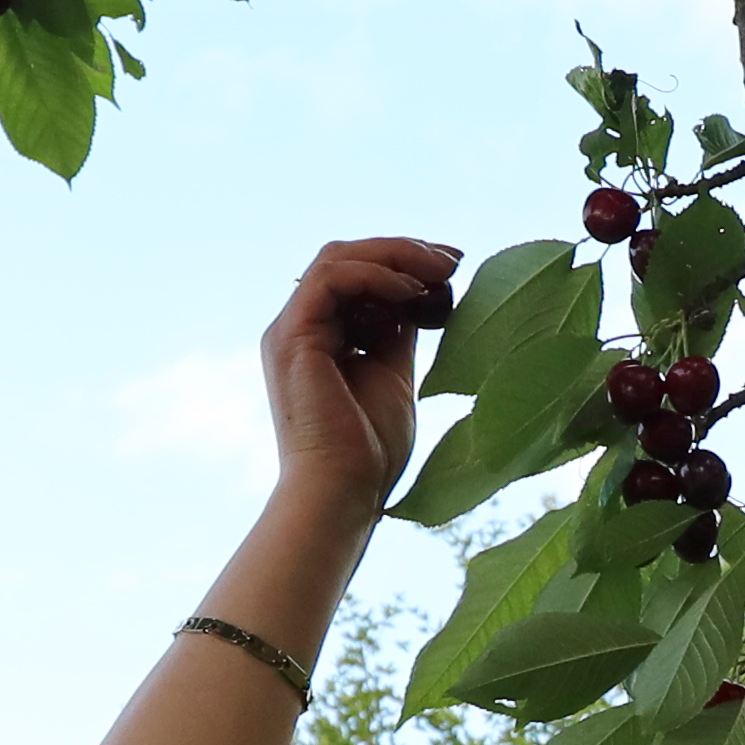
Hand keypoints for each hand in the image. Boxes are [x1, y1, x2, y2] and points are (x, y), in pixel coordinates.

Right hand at [263, 236, 458, 516]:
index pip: (357, 276)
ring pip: (337, 258)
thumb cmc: (370, 452)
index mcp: (319, 337)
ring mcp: (290, 330)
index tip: (453, 266)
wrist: (343, 493)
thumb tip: (420, 295)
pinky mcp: (291, 336)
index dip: (404, 263)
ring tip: (439, 270)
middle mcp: (299, 328)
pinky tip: (411, 293)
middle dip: (403, 252)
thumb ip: (397, 333)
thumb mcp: (394, 376)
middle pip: (346, 258)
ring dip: (394, 256)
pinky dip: (375, 276)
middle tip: (452, 259)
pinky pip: (331, 279)